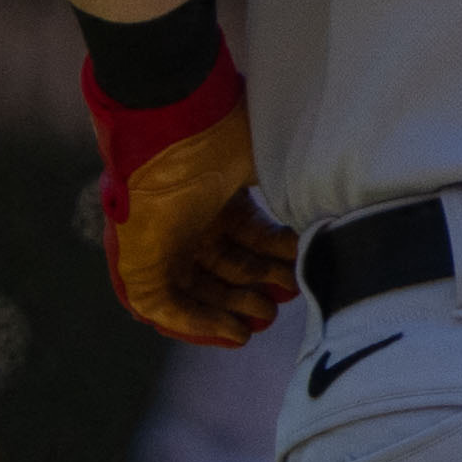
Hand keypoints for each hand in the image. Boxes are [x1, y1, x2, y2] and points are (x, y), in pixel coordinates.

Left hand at [85, 46, 297, 344]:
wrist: (173, 130)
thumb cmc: (219, 139)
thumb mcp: (266, 167)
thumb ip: (291, 195)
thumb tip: (323, 224)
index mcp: (217, 201)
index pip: (251, 243)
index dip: (277, 261)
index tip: (301, 271)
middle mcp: (190, 224)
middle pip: (228, 270)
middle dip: (258, 289)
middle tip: (284, 297)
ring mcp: (163, 245)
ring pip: (199, 291)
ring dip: (232, 309)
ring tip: (260, 320)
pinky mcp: (138, 264)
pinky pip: (165, 305)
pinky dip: (197, 322)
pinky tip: (234, 331)